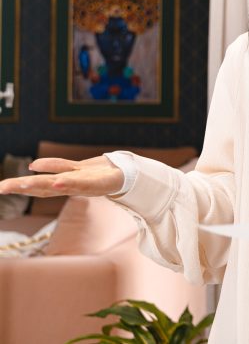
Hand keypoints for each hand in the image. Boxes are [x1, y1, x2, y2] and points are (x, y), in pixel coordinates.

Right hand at [0, 156, 123, 197]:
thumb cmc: (100, 174)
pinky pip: (87, 181)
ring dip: (43, 184)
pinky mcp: (104, 180)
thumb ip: (56, 168)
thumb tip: (34, 165)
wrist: (130, 175)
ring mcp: (88, 182)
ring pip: (62, 183)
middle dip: (24, 187)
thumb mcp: (77, 170)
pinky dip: (72, 183)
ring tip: (23, 183)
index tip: (1, 188)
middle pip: (46, 186)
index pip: (41, 186)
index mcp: (66, 182)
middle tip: (2, 187)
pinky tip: (57, 182)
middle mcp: (74, 184)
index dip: (21, 187)